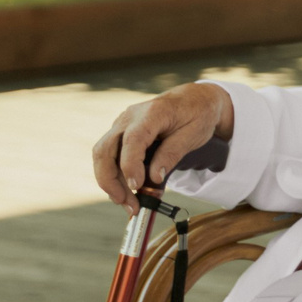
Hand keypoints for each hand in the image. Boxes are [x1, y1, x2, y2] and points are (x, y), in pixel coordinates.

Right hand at [91, 82, 232, 207]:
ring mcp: (122, 124)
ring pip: (103, 154)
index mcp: (152, 113)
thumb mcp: (194, 134)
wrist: (196, 99)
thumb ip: (172, 153)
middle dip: (110, 180)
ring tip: (127, 203)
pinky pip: (110, 155)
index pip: (132, 140)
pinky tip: (126, 191)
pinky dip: (115, 174)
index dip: (130, 166)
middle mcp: (130, 117)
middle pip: (105, 149)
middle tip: (126, 203)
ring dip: (110, 181)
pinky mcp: (121, 133)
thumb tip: (154, 177)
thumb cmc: (198, 114)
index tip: (136, 187)